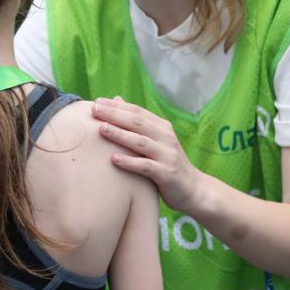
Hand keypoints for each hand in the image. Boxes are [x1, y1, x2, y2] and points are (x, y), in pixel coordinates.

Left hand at [92, 98, 201, 212]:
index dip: (117, 106)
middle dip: (115, 115)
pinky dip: (130, 162)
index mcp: (162, 127)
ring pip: (141, 142)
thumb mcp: (155, 141)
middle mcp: (166, 137)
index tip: (97, 102)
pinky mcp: (167, 173)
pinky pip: (146, 166)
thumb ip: (138, 124)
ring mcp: (167, 155)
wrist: (194, 189)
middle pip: (138, 123)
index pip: (137, 112)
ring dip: (120, 135)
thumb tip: (116, 100)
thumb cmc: (167, 164)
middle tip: (94, 110)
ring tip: (102, 129)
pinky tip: (113, 159)